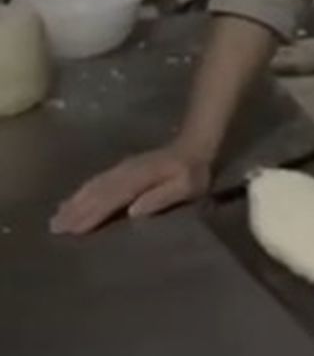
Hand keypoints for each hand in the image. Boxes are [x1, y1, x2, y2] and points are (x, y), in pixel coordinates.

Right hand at [50, 142, 210, 234]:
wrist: (196, 145)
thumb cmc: (195, 172)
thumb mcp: (187, 187)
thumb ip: (162, 197)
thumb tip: (133, 211)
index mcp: (141, 178)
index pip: (111, 198)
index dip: (92, 214)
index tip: (72, 230)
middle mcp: (126, 172)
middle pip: (97, 192)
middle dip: (75, 210)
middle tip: (55, 228)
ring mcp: (123, 168)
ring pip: (93, 186)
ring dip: (75, 201)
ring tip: (57, 217)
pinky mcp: (123, 168)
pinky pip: (97, 181)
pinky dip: (82, 191)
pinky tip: (74, 199)